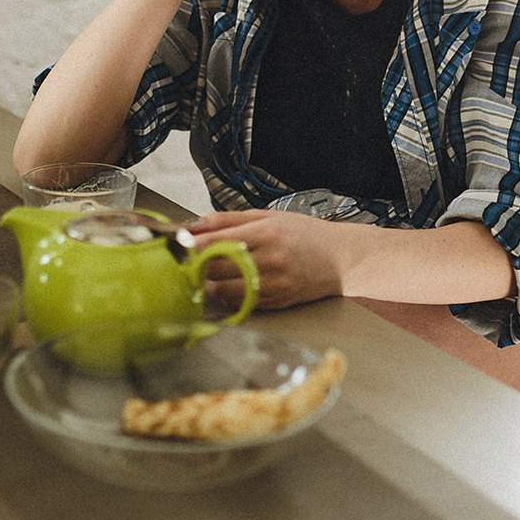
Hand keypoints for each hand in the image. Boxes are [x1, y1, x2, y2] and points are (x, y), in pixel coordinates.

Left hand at [187, 208, 342, 309]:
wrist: (341, 259)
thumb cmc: (304, 234)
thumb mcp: (268, 216)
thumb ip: (229, 219)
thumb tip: (194, 224)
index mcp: (266, 232)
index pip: (216, 241)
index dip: (192, 245)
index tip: (178, 244)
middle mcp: (270, 259)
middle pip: (216, 267)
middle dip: (196, 265)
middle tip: (187, 261)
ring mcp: (274, 283)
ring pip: (225, 289)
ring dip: (209, 284)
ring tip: (207, 274)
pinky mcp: (277, 301)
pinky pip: (241, 303)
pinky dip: (227, 296)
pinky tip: (227, 285)